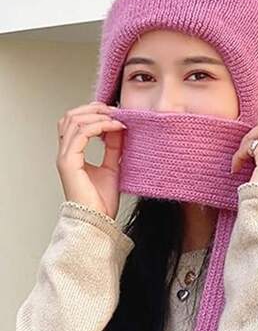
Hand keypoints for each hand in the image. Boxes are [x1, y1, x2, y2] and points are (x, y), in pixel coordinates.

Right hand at [56, 101, 126, 218]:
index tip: (115, 113)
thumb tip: (119, 128)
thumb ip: (113, 148)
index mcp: (73, 154)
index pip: (75, 123)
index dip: (93, 113)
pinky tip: (114, 127)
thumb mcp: (112, 167)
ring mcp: (65, 157)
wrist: (98, 221)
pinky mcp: (69, 162)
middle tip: (115, 110)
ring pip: (74, 121)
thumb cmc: (102, 202)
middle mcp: (65, 153)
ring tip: (116, 118)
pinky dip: (99, 126)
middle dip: (93, 109)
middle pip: (70, 116)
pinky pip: (81, 133)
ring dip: (98, 115)